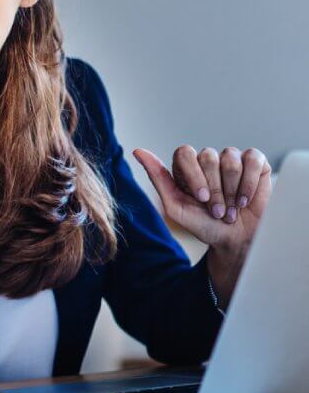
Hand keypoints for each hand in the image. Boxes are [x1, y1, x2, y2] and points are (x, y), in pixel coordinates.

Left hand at [132, 146, 271, 250]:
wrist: (235, 241)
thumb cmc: (204, 225)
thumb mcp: (176, 207)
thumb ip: (158, 178)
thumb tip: (138, 151)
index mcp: (187, 168)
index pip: (185, 152)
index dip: (194, 174)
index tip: (202, 198)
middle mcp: (208, 159)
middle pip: (208, 157)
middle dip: (214, 189)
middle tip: (217, 211)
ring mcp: (231, 158)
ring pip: (230, 159)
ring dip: (232, 190)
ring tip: (232, 209)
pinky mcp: (254, 162)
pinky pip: (252, 159)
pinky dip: (249, 184)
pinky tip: (245, 200)